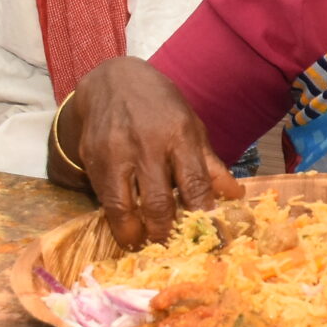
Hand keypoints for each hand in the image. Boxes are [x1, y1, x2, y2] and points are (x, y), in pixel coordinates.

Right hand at [69, 56, 233, 249]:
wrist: (113, 81)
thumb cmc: (160, 107)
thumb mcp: (192, 126)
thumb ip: (210, 164)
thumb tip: (234, 197)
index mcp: (180, 134)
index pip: (195, 183)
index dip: (203, 213)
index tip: (208, 235)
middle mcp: (147, 144)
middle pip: (159, 201)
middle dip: (165, 231)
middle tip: (171, 245)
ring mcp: (115, 152)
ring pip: (125, 206)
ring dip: (136, 233)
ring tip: (144, 244)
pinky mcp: (92, 158)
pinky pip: (104, 198)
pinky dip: (116, 219)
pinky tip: (126, 228)